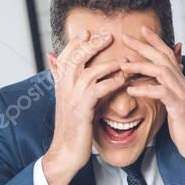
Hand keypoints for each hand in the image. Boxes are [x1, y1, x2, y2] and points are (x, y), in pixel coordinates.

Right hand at [44, 30, 127, 184]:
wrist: (65, 152)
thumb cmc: (71, 129)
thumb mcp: (68, 104)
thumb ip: (69, 86)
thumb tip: (69, 73)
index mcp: (60, 84)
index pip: (65, 56)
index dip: (76, 43)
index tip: (89, 32)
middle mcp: (63, 88)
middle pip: (76, 57)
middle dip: (92, 45)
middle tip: (108, 35)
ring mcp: (71, 98)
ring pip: (88, 72)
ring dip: (107, 64)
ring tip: (123, 60)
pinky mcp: (82, 110)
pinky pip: (97, 90)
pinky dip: (110, 83)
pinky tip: (122, 80)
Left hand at [121, 25, 184, 162]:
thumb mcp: (175, 101)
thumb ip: (168, 87)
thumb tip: (161, 76)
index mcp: (180, 80)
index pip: (167, 53)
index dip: (155, 40)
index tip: (141, 30)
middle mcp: (182, 83)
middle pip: (162, 57)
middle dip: (143, 46)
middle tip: (125, 37)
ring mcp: (181, 93)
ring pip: (161, 71)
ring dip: (140, 66)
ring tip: (122, 66)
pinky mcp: (179, 107)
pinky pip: (161, 92)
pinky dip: (145, 89)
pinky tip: (131, 90)